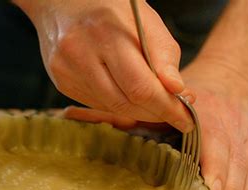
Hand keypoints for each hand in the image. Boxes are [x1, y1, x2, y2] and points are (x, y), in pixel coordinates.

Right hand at [13, 0, 193, 131]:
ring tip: (155, 103)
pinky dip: (118, 104)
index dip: (167, 108)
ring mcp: (65, 70)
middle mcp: (79, 53)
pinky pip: (97, 103)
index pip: (140, 87)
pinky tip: (127, 93)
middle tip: (176, 114)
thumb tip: (178, 93)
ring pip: (111, 107)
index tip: (187, 119)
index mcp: (105, 32)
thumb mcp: (145, 20)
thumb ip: (164, 56)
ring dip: (138, 111)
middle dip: (156, 113)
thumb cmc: (111, 8)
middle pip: (125, 102)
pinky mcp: (60, 82)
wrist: (63, 1)